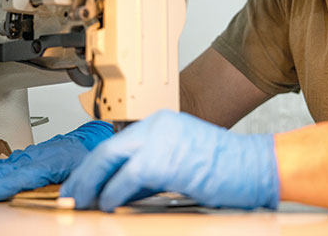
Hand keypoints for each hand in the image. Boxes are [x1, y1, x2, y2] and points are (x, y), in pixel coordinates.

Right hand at [0, 121, 112, 201]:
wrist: (88, 140)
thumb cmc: (86, 157)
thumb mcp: (87, 172)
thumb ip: (75, 187)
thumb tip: (67, 199)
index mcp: (54, 160)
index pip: (24, 175)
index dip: (2, 185)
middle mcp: (38, 156)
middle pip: (6, 171)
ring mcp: (30, 155)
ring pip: (1, 166)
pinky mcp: (25, 157)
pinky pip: (3, 163)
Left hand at [60, 110, 278, 211]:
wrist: (256, 165)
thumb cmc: (225, 167)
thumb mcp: (179, 163)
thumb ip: (147, 172)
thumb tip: (119, 189)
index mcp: (160, 123)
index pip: (116, 144)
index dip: (94, 166)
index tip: (83, 182)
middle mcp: (156, 126)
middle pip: (106, 150)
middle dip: (84, 175)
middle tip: (70, 194)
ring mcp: (160, 140)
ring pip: (110, 160)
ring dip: (91, 185)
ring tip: (81, 202)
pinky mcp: (165, 160)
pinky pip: (127, 178)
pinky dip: (113, 193)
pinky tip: (107, 204)